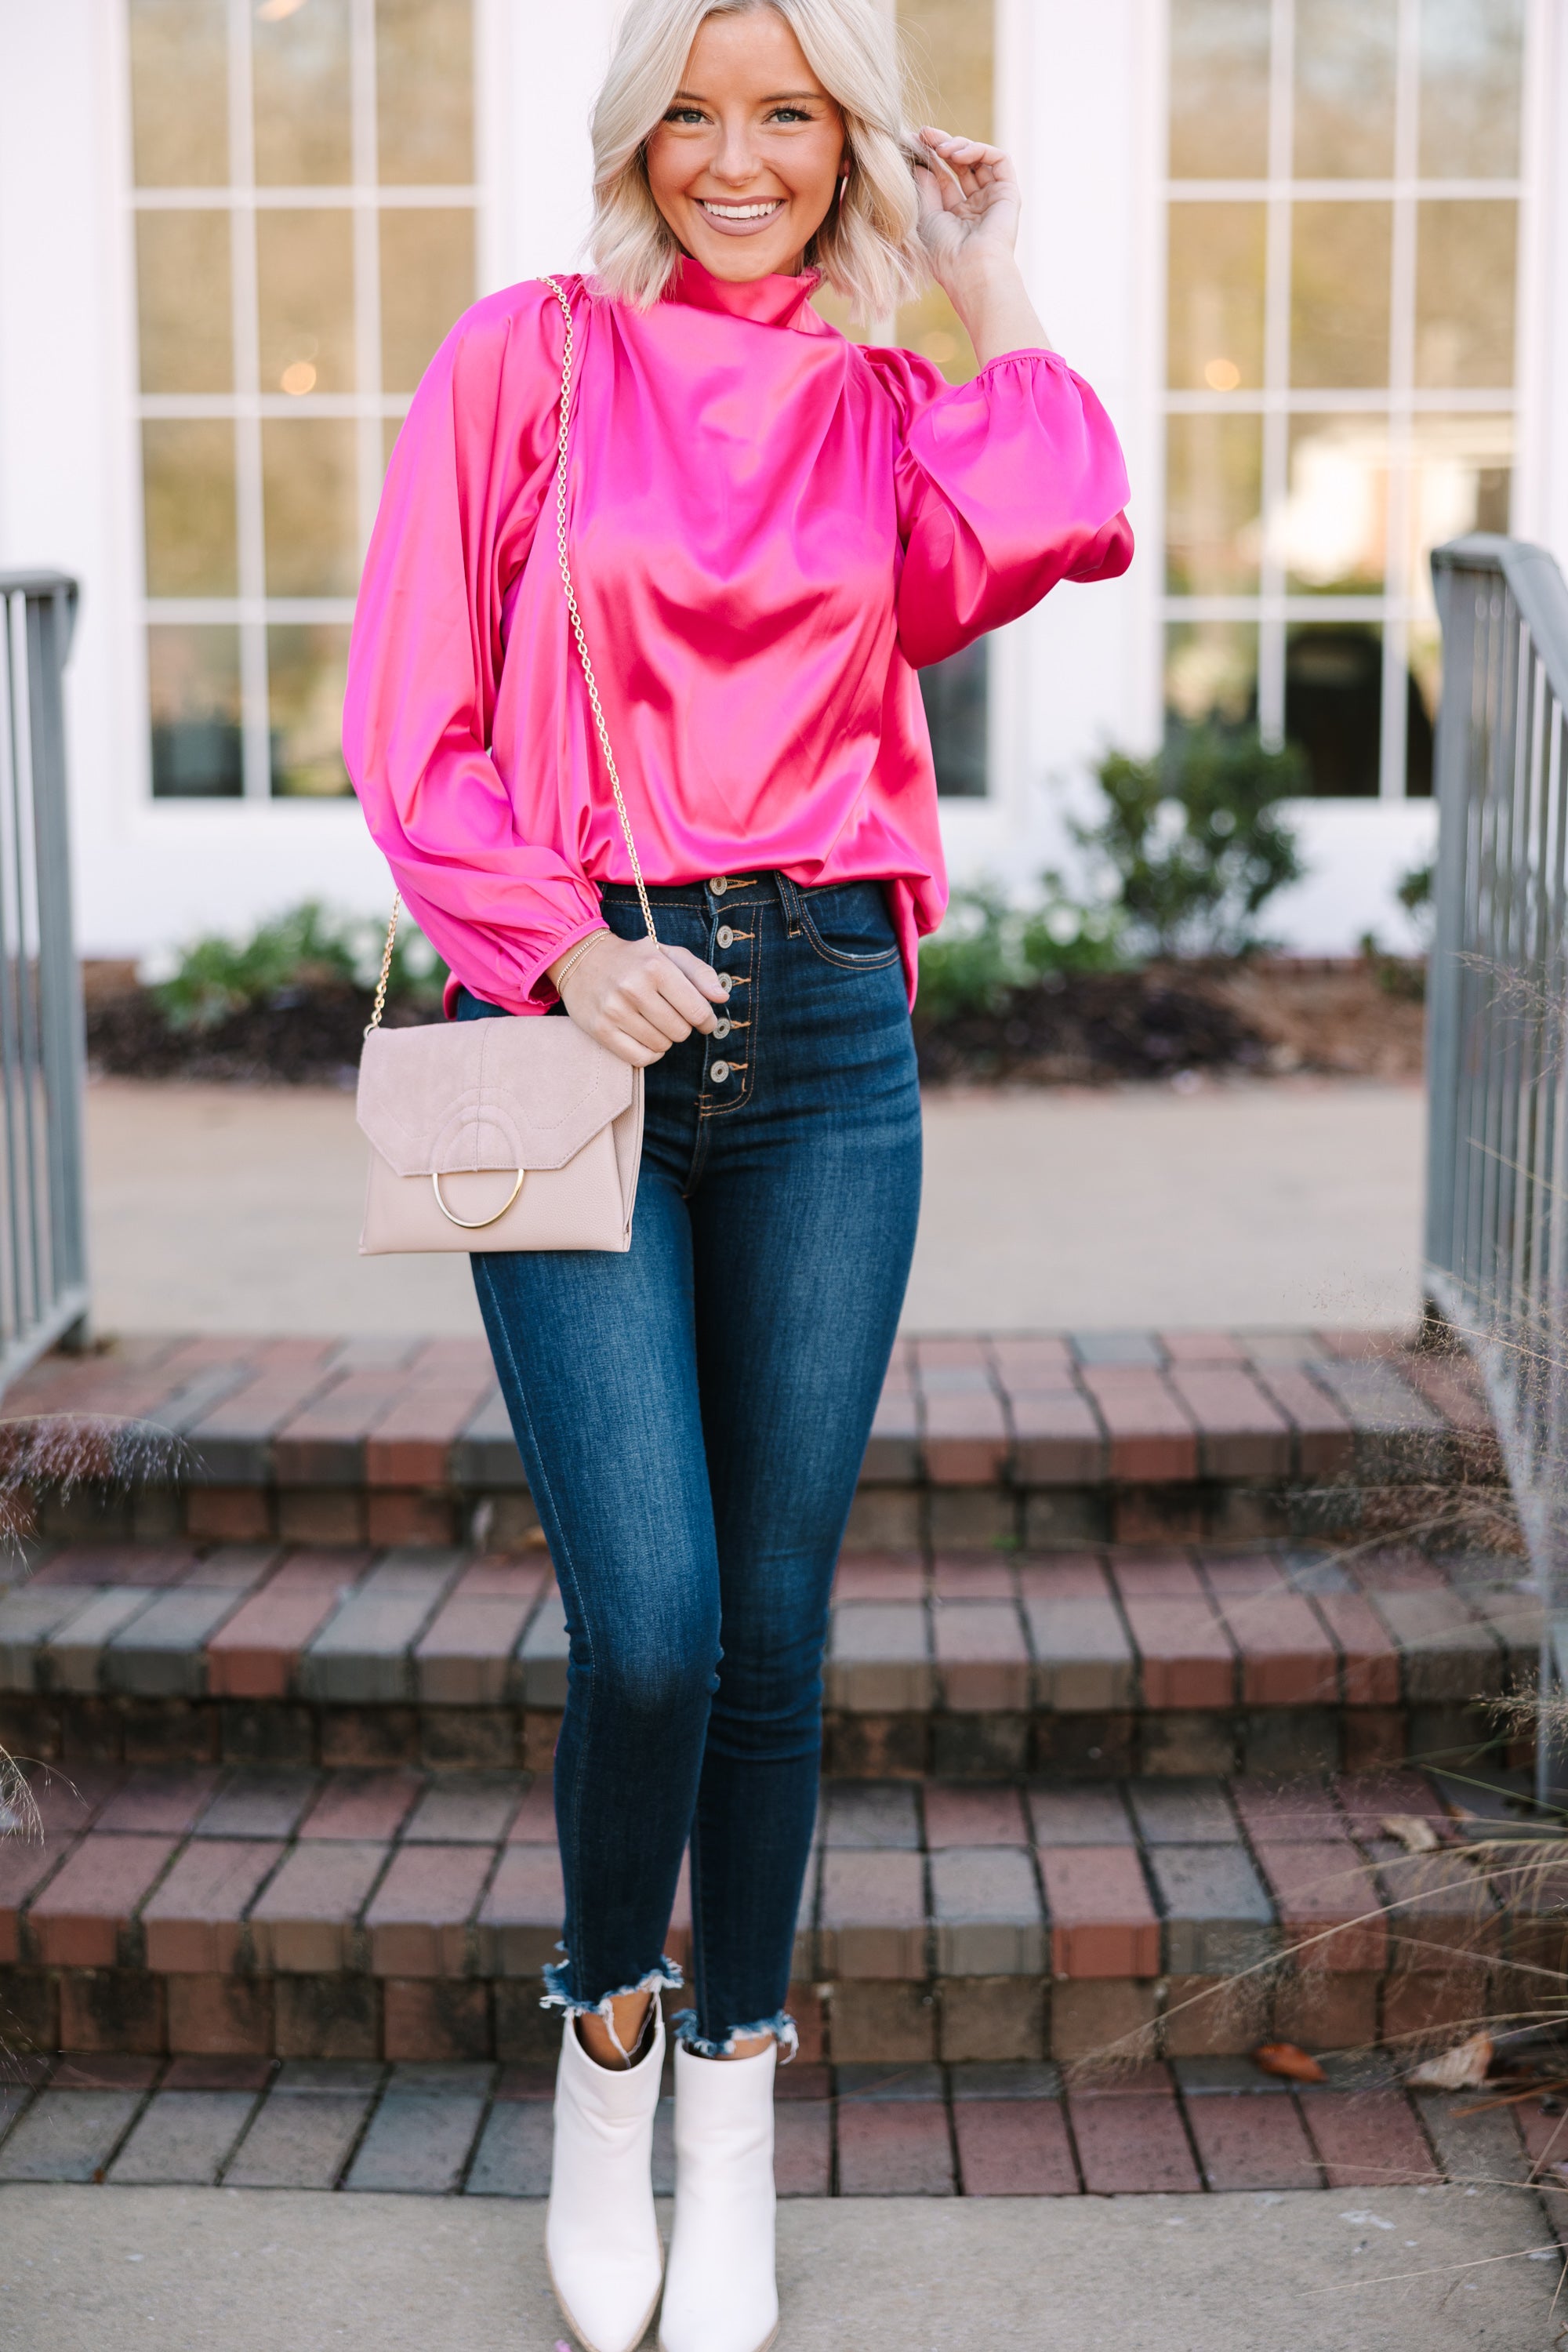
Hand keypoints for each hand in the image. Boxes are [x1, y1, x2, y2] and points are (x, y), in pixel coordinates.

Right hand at [547, 930, 725, 1067]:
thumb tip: (722, 997)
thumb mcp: (668, 955)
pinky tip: (647, 1039)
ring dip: (665, 1040)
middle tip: (673, 1016)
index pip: (698, 1011)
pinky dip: (650, 1053)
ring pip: (661, 1046)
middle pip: (680, 1032)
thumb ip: (700, 973)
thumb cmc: (634, 959)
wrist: (581, 959)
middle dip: (683, 1027)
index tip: (705, 1021)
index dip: (707, 1021)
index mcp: (655, 967)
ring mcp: (615, 1010)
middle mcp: (634, 988)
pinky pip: (640, 1058)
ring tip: (656, 1023)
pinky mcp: (600, 1029)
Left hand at [914, 129, 1049, 363]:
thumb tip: (919, 163)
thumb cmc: (945, 253)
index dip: (929, 157)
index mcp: (954, 216)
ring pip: (979, 160)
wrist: (971, 269)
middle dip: (942, 145)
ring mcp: (992, 199)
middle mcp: (975, 207)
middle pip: (960, 165)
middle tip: (925, 134)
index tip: (913, 141)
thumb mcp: (926, 216)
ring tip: (941, 148)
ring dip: (959, 146)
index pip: (943, 177)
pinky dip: (979, 150)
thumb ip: (925, 188)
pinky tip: (959, 153)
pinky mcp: (1008, 193)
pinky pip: (999, 160)